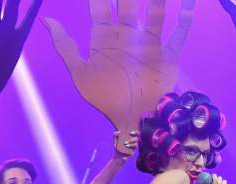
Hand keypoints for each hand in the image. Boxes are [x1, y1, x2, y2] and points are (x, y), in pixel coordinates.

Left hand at [44, 0, 195, 133]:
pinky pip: (179, 34)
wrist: (135, 120)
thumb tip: (46, 19)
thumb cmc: (106, 99)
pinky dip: (185, 19)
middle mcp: (127, 35)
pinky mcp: (167, 54)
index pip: (99, 5)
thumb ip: (66, 46)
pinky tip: (189, 5)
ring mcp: (149, 43)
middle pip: (127, 1)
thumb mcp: (81, 74)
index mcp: (105, 38)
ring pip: (154, 11)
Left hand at [113, 130, 139, 160]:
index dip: (135, 131)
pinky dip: (131, 145)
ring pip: (136, 141)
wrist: (118, 157)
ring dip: (131, 141)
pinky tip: (126, 146)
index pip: (135, 133)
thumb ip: (115, 136)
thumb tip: (117, 132)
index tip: (130, 131)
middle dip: (135, 134)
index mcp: (130, 138)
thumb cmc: (117, 148)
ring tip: (125, 143)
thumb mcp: (115, 142)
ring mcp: (134, 146)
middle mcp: (133, 141)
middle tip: (130, 133)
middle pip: (137, 136)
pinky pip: (135, 146)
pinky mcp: (134, 150)